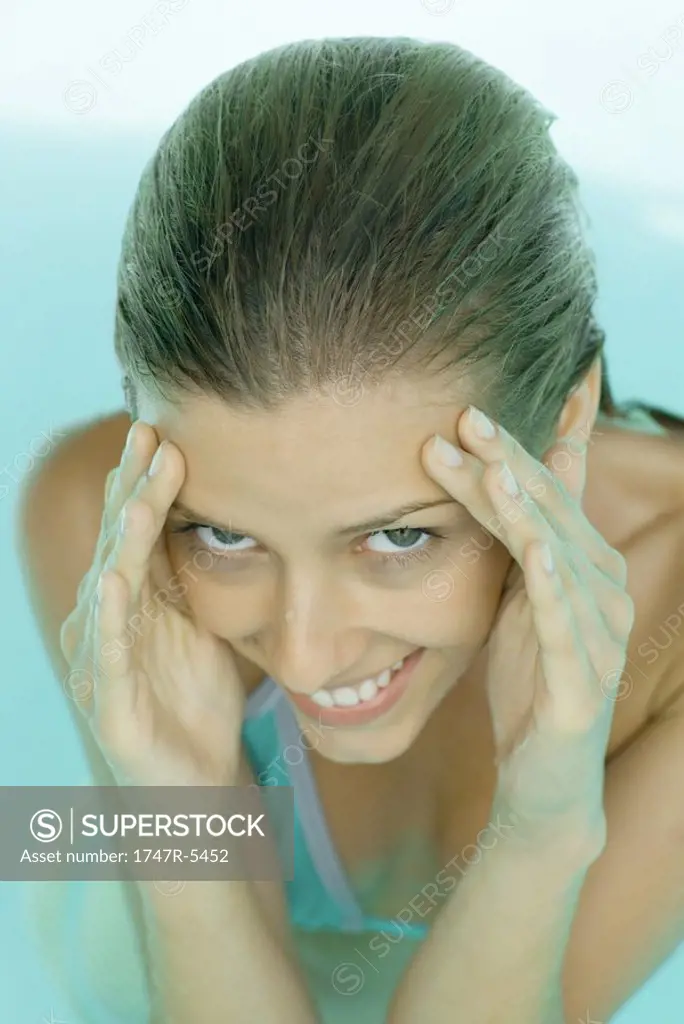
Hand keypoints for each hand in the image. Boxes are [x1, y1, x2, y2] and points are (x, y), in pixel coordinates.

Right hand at [60, 421, 245, 786]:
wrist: (196, 782)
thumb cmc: (196, 699)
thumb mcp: (204, 625)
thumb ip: (199, 577)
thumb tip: (232, 515)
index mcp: (134, 603)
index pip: (137, 532)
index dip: (146, 483)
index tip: (162, 431)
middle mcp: (109, 625)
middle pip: (120, 547)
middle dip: (134, 491)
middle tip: (148, 436)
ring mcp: (105, 664)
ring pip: (109, 591)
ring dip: (120, 543)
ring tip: (134, 498)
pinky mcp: (112, 707)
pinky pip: (109, 658)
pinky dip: (109, 620)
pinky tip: (112, 581)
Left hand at [422, 405, 634, 849]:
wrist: (543, 778)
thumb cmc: (530, 682)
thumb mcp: (521, 600)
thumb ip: (524, 542)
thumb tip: (518, 476)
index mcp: (586, 567)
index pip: (548, 495)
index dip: (513, 452)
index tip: (472, 412)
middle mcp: (603, 590)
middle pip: (550, 513)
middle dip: (506, 465)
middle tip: (463, 421)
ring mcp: (597, 633)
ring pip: (557, 555)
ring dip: (523, 509)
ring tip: (493, 467)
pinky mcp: (581, 677)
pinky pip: (564, 622)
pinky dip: (552, 583)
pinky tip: (537, 550)